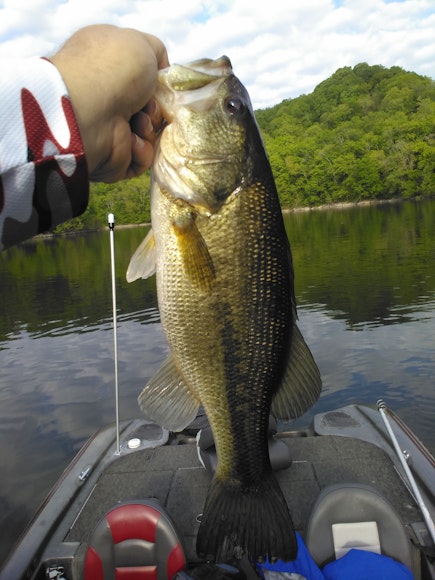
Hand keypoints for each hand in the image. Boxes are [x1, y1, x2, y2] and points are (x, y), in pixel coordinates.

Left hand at [49, 24, 168, 181]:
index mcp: (105, 68)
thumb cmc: (113, 71)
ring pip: (147, 135)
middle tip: (147, 106)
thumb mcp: (141, 44)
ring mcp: (106, 129)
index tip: (159, 85)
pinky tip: (130, 140)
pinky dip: (142, 150)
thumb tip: (160, 69)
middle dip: (154, 109)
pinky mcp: (111, 157)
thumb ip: (156, 51)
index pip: (140, 79)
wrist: (91, 111)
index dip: (155, 83)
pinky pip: (140, 159)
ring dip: (149, 129)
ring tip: (137, 123)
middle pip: (148, 110)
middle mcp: (104, 98)